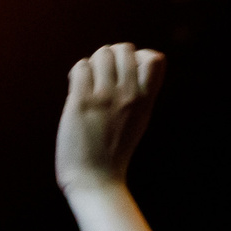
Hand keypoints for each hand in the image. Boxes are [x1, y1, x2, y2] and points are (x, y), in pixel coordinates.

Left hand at [54, 43, 165, 192]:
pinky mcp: (82, 102)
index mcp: (146, 101)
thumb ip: (139, 94)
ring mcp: (105, 98)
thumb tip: (130, 63)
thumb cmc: (113, 153)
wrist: (96, 182)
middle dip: (111, 57)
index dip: (138, 58)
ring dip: (92, 64)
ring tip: (87, 84)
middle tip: (101, 78)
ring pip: (102, 54)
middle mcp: (129, 96)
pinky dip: (77, 73)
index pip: (155, 58)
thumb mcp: (138, 121)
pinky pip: (81, 67)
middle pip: (124, 49)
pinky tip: (76, 90)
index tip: (126, 75)